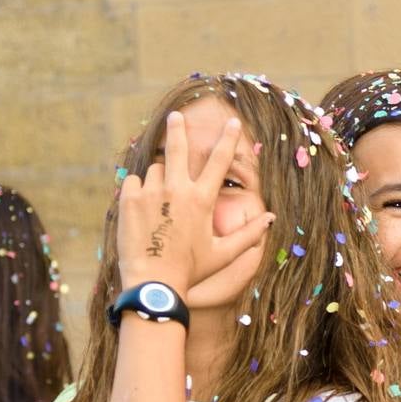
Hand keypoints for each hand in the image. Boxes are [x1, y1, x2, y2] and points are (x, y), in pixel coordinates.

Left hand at [116, 111, 272, 295]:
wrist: (153, 284)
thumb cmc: (191, 270)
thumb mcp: (224, 254)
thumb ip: (249, 234)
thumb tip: (272, 218)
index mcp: (202, 200)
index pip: (218, 161)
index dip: (228, 139)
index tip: (233, 122)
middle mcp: (176, 190)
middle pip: (178, 148)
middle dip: (178, 128)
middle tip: (176, 116)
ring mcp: (150, 193)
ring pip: (156, 170)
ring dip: (159, 179)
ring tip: (160, 205)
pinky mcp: (128, 200)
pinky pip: (133, 182)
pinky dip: (138, 190)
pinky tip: (142, 210)